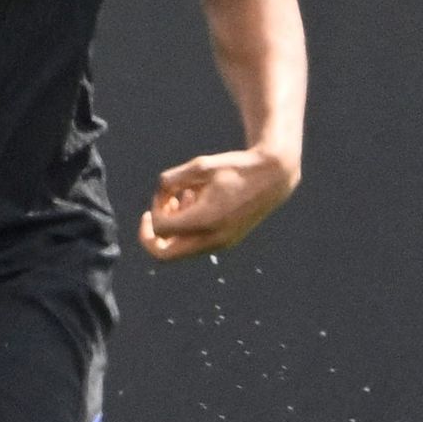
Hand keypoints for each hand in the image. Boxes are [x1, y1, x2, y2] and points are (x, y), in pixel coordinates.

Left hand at [141, 144, 298, 258]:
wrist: (273, 178)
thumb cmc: (236, 167)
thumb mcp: (200, 166)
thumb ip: (171, 180)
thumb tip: (158, 196)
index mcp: (205, 220)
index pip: (161, 228)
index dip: (155, 209)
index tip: (168, 192)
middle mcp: (213, 238)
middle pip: (165, 255)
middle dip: (150, 237)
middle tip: (149, 216)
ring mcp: (220, 243)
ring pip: (179, 251)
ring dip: (172, 228)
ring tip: (185, 197)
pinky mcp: (226, 241)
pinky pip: (195, 244)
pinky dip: (187, 228)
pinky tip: (196, 200)